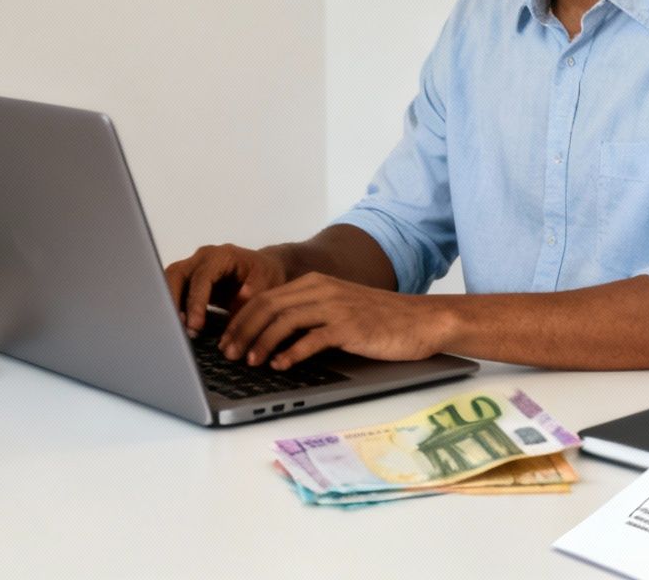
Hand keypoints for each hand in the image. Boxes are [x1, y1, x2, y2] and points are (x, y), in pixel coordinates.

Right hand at [164, 243, 290, 335]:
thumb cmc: (266, 275)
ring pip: (169, 281)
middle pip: (176, 275)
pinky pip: (173, 290)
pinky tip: (178, 326)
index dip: (196, 302)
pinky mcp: (188, 280)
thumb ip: (249, 298)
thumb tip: (235, 311)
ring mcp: (193, 267)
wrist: (263, 270)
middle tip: (179, 329)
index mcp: (221, 256)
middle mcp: (203, 258)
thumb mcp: (265, 285)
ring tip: (176, 330)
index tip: (195, 325)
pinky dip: (172, 307)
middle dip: (173, 302)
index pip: (202, 277)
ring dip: (169, 305)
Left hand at [219, 272, 454, 369]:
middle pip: (268, 306)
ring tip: (250, 362)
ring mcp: (336, 307)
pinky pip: (312, 339)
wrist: (421, 321)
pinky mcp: (350, 327)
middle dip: (243, 331)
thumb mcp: (339, 309)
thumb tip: (273, 338)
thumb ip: (309, 315)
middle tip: (229, 354)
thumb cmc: (380, 320)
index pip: (265, 297)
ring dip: (261, 342)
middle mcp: (322, 290)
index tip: (227, 340)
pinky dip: (291, 353)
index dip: (241, 319)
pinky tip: (280, 365)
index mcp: (315, 283)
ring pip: (284, 321)